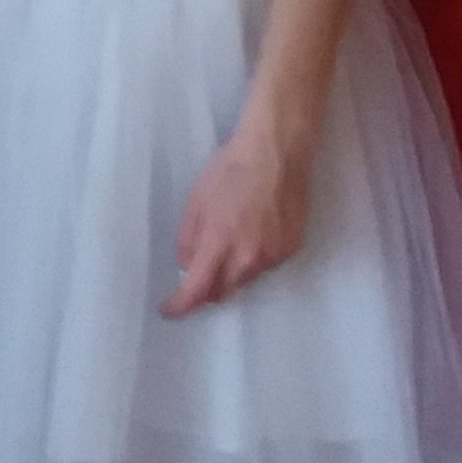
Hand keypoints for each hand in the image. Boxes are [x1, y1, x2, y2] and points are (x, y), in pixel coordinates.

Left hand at [166, 106, 311, 317]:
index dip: (181, 305)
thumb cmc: (231, 169)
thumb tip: (187, 267)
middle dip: (208, 288)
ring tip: (231, 238)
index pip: (198, 289)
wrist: (278, 152)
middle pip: (223, 291)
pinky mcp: (290, 249)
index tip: (170, 311)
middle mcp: (248, 256)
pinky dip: (254, 259)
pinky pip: (265, 266)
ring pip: (245, 280)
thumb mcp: (197, 200)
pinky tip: (254, 232)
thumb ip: (188, 240)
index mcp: (220, 241)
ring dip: (231, 272)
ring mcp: (273, 255)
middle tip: (200, 271)